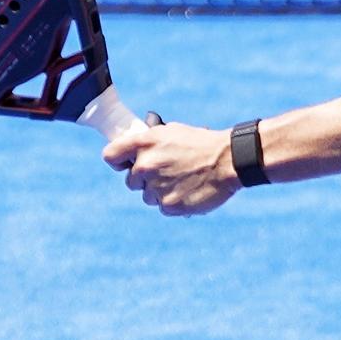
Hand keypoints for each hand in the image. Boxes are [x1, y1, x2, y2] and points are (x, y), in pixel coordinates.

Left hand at [103, 121, 237, 215]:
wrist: (230, 161)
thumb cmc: (203, 144)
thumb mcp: (173, 133)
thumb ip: (150, 143)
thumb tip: (135, 154)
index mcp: (145, 143)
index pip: (111, 156)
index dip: (119, 161)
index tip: (126, 164)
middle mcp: (145, 165)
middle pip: (131, 181)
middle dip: (146, 179)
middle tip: (168, 172)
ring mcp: (155, 187)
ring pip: (147, 196)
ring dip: (161, 191)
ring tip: (183, 180)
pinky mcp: (167, 205)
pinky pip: (163, 206)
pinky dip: (174, 201)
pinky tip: (189, 190)